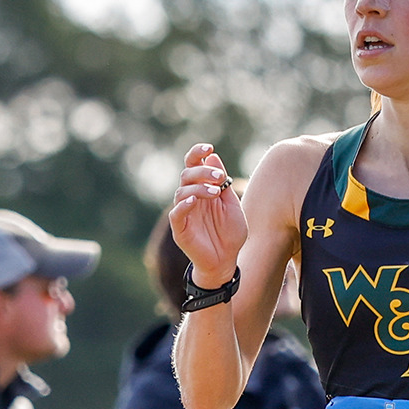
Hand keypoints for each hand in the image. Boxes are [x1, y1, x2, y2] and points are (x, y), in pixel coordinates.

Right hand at [168, 143, 246, 288]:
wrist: (227, 261)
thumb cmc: (230, 234)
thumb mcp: (232, 205)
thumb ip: (222, 183)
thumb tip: (213, 156)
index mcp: (202, 189)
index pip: (193, 164)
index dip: (197, 153)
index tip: (209, 146)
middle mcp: (190, 198)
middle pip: (187, 175)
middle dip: (203, 171)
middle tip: (220, 177)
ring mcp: (184, 213)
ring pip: (182, 191)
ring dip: (198, 188)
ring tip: (215, 192)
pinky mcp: (180, 229)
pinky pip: (177, 214)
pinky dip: (184, 205)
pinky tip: (194, 201)